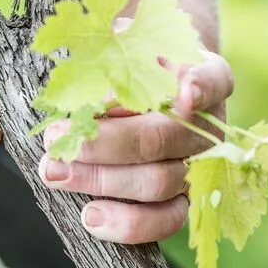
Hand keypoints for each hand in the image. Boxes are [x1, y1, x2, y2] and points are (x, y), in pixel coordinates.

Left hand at [39, 49, 234, 243]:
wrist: (141, 89)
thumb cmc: (126, 62)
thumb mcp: (119, 45)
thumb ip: (113, 54)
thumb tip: (91, 86)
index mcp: (204, 76)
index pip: (213, 78)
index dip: (200, 87)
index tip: (184, 94)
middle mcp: (208, 125)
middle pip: (162, 138)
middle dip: (104, 142)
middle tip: (55, 139)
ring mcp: (198, 165)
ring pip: (158, 182)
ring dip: (100, 180)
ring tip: (54, 171)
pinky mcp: (182, 200)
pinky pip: (164, 220)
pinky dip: (126, 223)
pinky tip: (89, 216)